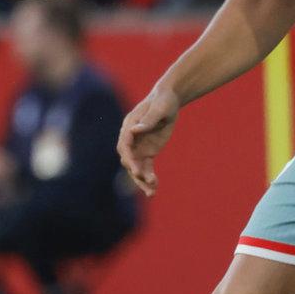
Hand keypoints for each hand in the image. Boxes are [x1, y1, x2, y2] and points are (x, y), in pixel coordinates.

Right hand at [117, 83, 180, 197]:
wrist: (169, 100)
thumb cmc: (163, 101)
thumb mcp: (158, 108)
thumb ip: (148, 119)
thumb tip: (134, 130)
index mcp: (129, 126)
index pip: (125, 144)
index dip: (129, 157)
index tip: (135, 169)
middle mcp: (131, 139)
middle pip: (128, 159)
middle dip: (135, 171)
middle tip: (145, 180)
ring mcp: (139, 147)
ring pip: (136, 168)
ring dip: (141, 181)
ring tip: (151, 193)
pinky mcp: (148, 152)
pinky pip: (146, 168)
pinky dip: (149, 178)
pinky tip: (154, 187)